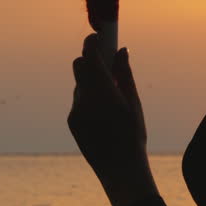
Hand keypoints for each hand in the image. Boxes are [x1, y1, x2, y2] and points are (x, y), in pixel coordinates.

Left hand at [68, 34, 157, 205]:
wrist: (120, 169)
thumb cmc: (132, 135)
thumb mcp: (133, 102)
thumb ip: (124, 73)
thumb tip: (121, 50)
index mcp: (101, 89)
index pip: (89, 54)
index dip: (93, 41)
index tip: (99, 36)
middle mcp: (83, 97)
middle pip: (79, 66)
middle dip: (90, 60)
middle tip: (107, 61)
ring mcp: (75, 110)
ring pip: (79, 85)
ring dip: (91, 82)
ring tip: (111, 95)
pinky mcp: (72, 122)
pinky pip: (78, 101)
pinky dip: (88, 98)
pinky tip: (104, 114)